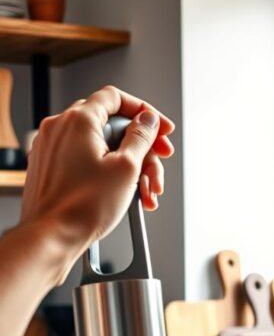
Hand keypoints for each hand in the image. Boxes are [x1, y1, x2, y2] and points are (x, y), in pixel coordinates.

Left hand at [20, 85, 174, 282]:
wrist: (52, 237)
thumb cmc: (82, 208)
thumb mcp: (126, 168)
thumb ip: (141, 137)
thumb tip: (148, 120)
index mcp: (78, 120)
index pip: (116, 97)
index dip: (144, 111)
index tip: (160, 128)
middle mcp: (61, 128)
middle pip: (112, 125)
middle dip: (141, 147)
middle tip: (159, 162)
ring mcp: (53, 148)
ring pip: (101, 147)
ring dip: (130, 167)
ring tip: (146, 192)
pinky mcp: (51, 168)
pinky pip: (86, 161)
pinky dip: (108, 173)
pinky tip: (126, 195)